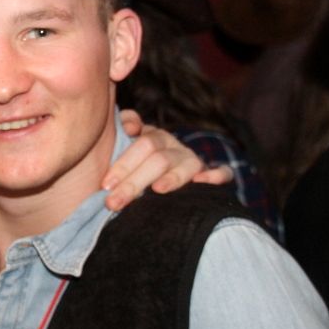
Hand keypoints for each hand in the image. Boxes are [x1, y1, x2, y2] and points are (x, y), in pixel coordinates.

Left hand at [103, 110, 231, 210]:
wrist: (160, 183)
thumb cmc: (132, 170)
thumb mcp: (121, 152)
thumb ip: (121, 134)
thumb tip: (130, 127)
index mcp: (151, 138)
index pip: (142, 143)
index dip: (125, 162)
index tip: (107, 183)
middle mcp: (173, 146)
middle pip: (157, 158)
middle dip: (134, 182)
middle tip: (114, 202)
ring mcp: (192, 159)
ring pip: (186, 166)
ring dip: (172, 179)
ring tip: (157, 190)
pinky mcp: (211, 174)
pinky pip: (222, 172)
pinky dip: (216, 175)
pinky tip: (204, 181)